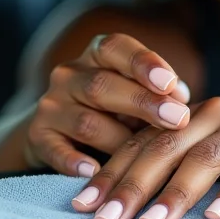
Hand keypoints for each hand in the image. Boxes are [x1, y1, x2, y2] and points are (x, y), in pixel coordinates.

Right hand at [25, 33, 190, 176]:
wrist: (58, 130)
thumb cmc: (115, 109)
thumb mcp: (136, 92)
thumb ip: (158, 91)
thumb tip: (182, 98)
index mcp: (98, 55)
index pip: (116, 47)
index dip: (143, 63)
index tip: (169, 82)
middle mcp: (70, 74)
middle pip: (104, 86)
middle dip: (143, 103)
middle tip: (178, 119)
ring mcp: (51, 105)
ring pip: (86, 121)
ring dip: (119, 139)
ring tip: (148, 156)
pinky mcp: (37, 136)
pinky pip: (54, 150)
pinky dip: (73, 162)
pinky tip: (94, 171)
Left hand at [70, 85, 219, 218]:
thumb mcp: (216, 141)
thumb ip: (181, 156)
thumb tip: (124, 196)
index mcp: (195, 115)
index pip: (145, 141)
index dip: (113, 171)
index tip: (83, 203)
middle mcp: (218, 114)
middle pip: (168, 148)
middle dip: (133, 184)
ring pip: (208, 158)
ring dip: (178, 192)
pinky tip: (218, 215)